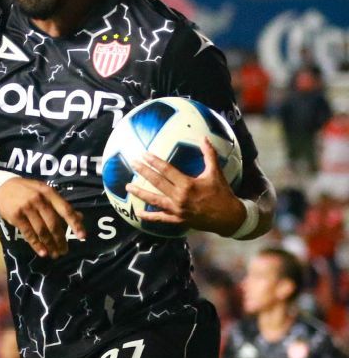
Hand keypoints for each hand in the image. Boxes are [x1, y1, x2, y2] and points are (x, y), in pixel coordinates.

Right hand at [0, 178, 85, 257]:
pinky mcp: (16, 216)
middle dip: (60, 239)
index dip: (75, 223)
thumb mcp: (45, 192)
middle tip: (64, 251)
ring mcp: (26, 207)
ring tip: (55, 254)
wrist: (2, 186)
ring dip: (50, 244)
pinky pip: (28, 233)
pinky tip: (43, 252)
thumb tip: (79, 217)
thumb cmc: (27, 190)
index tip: (82, 236)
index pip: (65, 209)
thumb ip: (60, 204)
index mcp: (49, 192)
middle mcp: (39, 199)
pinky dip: (36, 245)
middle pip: (53, 223)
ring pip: (42, 230)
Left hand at [128, 139, 243, 234]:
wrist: (229, 217)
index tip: (144, 155)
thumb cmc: (222, 193)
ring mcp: (177, 209)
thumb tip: (204, 138)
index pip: (167, 170)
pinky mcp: (177, 220)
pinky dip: (148, 216)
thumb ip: (209, 155)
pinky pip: (160, 218)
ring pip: (154, 200)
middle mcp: (179, 197)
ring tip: (128, 187)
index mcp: (188, 184)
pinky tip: (138, 212)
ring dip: (140, 193)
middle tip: (133, 164)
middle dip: (143, 172)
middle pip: (157, 182)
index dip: (154, 162)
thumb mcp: (216, 173)